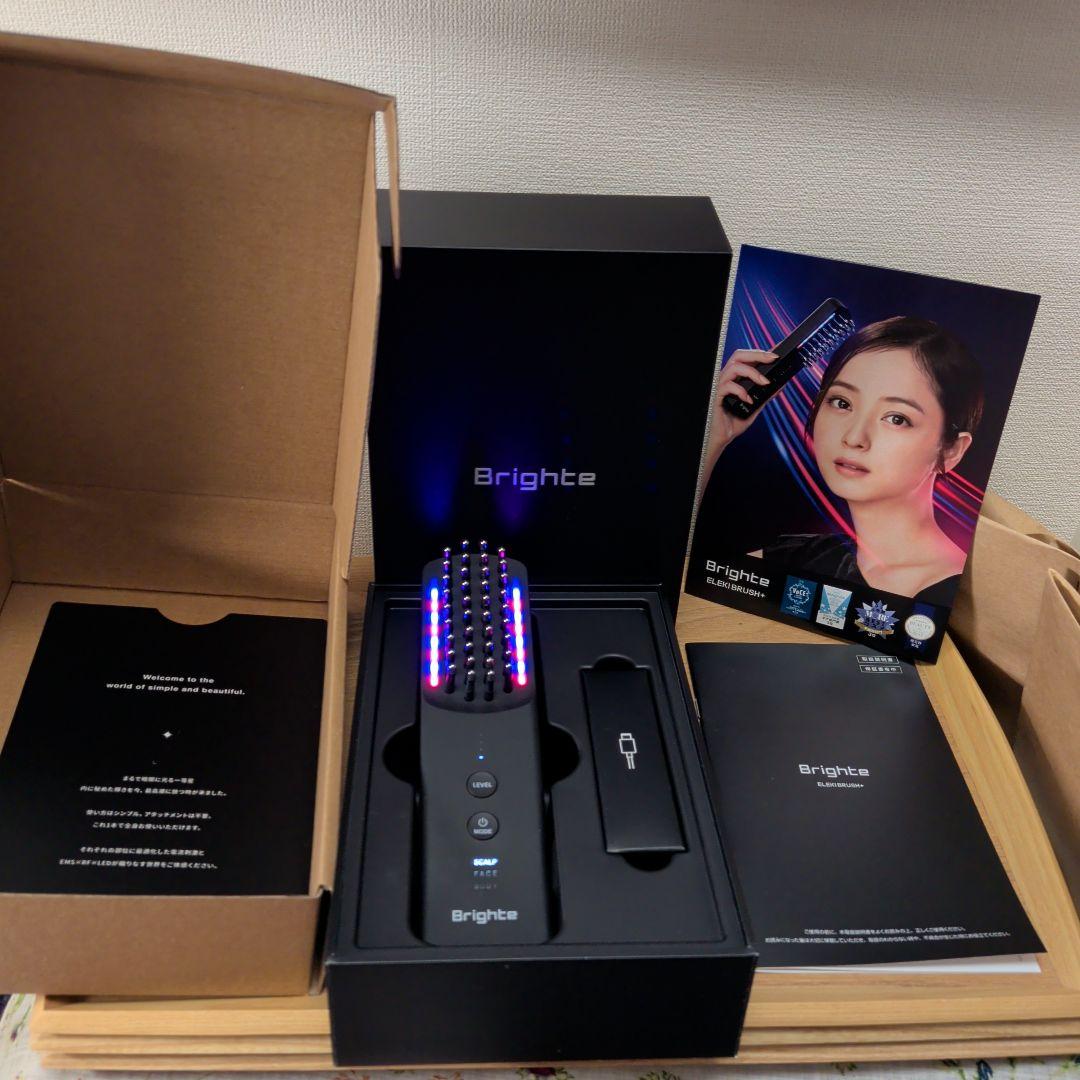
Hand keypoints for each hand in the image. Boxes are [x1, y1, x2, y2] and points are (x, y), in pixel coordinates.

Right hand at [703, 350, 774, 473]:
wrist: (722, 438)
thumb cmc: (734, 421)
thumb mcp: (755, 407)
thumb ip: (765, 395)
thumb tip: (780, 385)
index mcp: (735, 378)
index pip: (747, 359)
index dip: (761, 352)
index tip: (777, 352)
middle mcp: (727, 378)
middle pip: (738, 355)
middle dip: (757, 354)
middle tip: (773, 358)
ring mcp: (720, 386)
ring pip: (734, 367)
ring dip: (752, 372)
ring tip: (765, 382)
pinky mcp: (716, 396)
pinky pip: (728, 386)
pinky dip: (741, 391)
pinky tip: (748, 400)